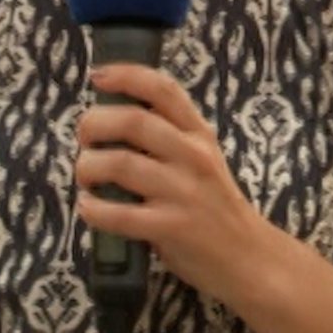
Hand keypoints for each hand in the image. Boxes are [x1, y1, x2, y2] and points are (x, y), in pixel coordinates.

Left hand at [74, 64, 263, 296]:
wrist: (248, 256)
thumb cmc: (215, 207)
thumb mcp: (203, 160)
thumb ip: (170, 139)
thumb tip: (113, 120)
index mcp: (199, 135)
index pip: (164, 89)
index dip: (126, 76)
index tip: (98, 77)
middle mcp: (193, 156)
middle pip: (133, 121)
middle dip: (94, 124)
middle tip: (84, 140)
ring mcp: (183, 192)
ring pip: (118, 164)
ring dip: (87, 168)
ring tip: (86, 178)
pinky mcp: (171, 227)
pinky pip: (117, 213)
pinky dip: (92, 209)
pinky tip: (90, 208)